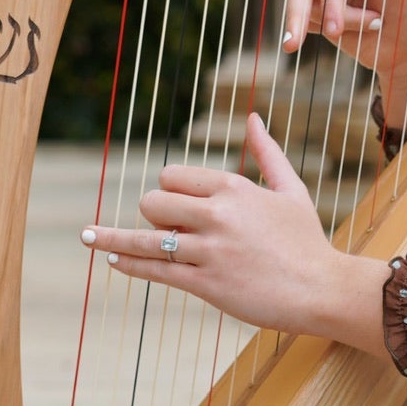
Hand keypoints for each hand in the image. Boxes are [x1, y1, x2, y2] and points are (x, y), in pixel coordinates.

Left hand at [81, 113, 391, 356]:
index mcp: (234, 187)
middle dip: (155, 215)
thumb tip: (252, 117)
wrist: (320, 288)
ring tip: (86, 236)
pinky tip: (112, 261)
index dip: (170, 191)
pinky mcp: (206, 284)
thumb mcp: (291, 189)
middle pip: (155, 202)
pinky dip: (130, 264)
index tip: (177, 207)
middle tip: (170, 230)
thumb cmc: (306, 240)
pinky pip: (156, 271)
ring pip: (148, 239)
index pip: (174, 176)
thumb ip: (267, 153)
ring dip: (112, 238)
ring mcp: (210, 250)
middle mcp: (218, 214)